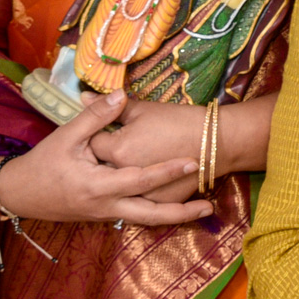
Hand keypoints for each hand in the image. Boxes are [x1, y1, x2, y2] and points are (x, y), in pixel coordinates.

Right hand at [0, 91, 213, 224]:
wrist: (20, 194)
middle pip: (152, 215)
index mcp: (98, 185)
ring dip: (175, 216)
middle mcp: (107, 205)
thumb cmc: (42, 164)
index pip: (140, 179)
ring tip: (204, 209)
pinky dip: (158, 212)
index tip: (192, 161)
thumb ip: (95, 117)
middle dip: (182, 212)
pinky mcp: (106, 216)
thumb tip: (120, 94)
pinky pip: (137, 216)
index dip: (167, 170)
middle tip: (210, 207)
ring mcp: (107, 214)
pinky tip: (177, 206)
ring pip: (146, 219)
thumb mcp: (65, 136)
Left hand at [89, 92, 278, 200]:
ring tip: (124, 164)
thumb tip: (82, 95)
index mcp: (118, 149)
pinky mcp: (157, 202)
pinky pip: (139, 199)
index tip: (105, 128)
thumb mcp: (142, 109)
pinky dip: (136, 190)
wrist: (216, 141)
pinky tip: (140, 178)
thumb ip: (109, 106)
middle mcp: (124, 175)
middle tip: (111, 147)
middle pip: (101, 168)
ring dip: (116, 177)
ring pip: (118, 188)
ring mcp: (140, 192)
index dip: (98, 134)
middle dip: (101, 158)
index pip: (93, 142)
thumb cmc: (178, 120)